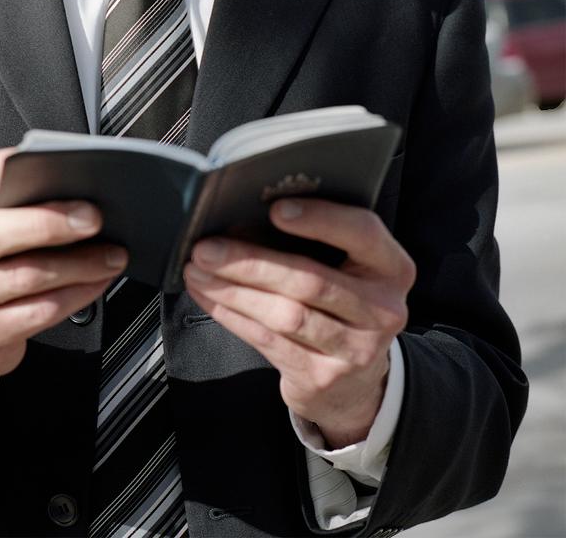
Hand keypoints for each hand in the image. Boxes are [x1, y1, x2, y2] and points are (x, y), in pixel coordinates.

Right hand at [0, 148, 126, 402]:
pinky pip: (40, 311)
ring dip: (79, 264)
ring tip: (112, 253)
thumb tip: (65, 183)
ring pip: (25, 276)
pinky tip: (97, 280)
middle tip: (93, 216)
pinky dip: (77, 294)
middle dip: (50, 222)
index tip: (47, 163)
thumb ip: (1, 199)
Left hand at [183, 198, 415, 447]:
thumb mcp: (346, 269)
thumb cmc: (340, 304)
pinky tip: (210, 298)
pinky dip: (232, 316)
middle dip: (250, 261)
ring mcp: (356, 350)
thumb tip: (244, 216)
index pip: (362, 233)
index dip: (320, 219)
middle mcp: (383, 309)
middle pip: (310, 280)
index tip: (275, 209)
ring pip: (285, 314)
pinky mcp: (324, 378)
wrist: (356, 381)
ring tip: (197, 271)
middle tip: (206, 247)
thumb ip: (314, 241)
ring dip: (232, 290)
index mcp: (391, 268)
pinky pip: (269, 341)